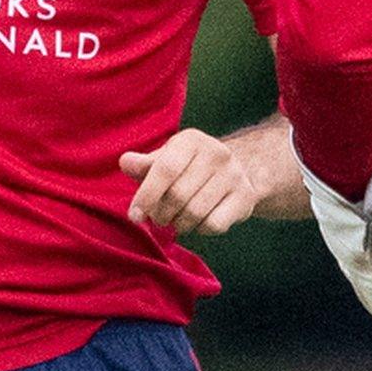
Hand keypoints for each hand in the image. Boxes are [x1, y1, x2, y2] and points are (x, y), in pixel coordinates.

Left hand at [120, 129, 262, 234]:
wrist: (233, 171)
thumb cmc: (188, 167)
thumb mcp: (165, 160)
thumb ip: (144, 165)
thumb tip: (125, 162)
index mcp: (191, 140)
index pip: (165, 169)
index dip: (146, 195)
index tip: (134, 216)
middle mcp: (216, 152)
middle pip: (178, 195)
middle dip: (161, 214)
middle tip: (158, 218)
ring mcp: (234, 175)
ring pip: (194, 213)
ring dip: (178, 224)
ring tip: (175, 221)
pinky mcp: (246, 197)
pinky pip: (213, 224)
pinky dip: (199, 230)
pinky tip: (197, 222)